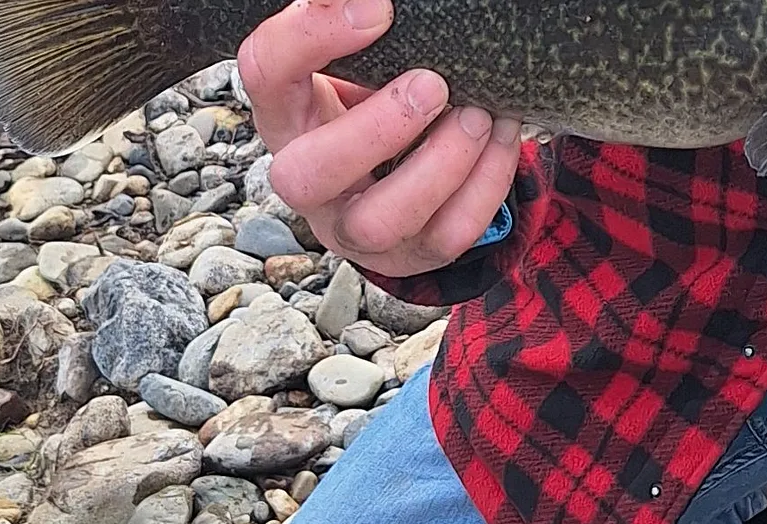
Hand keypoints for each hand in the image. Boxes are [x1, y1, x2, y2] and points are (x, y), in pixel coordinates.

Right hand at [238, 0, 519, 276]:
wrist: (395, 175)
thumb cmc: (368, 105)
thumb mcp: (351, 65)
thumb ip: (348, 30)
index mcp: (285, 115)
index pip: (265, 72)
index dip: (310, 37)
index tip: (377, 9)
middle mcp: (308, 183)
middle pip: (309, 174)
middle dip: (375, 130)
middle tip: (431, 85)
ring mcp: (356, 230)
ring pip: (380, 221)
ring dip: (437, 167)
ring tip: (477, 115)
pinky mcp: (409, 256)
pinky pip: (447, 237)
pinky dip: (483, 186)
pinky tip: (500, 138)